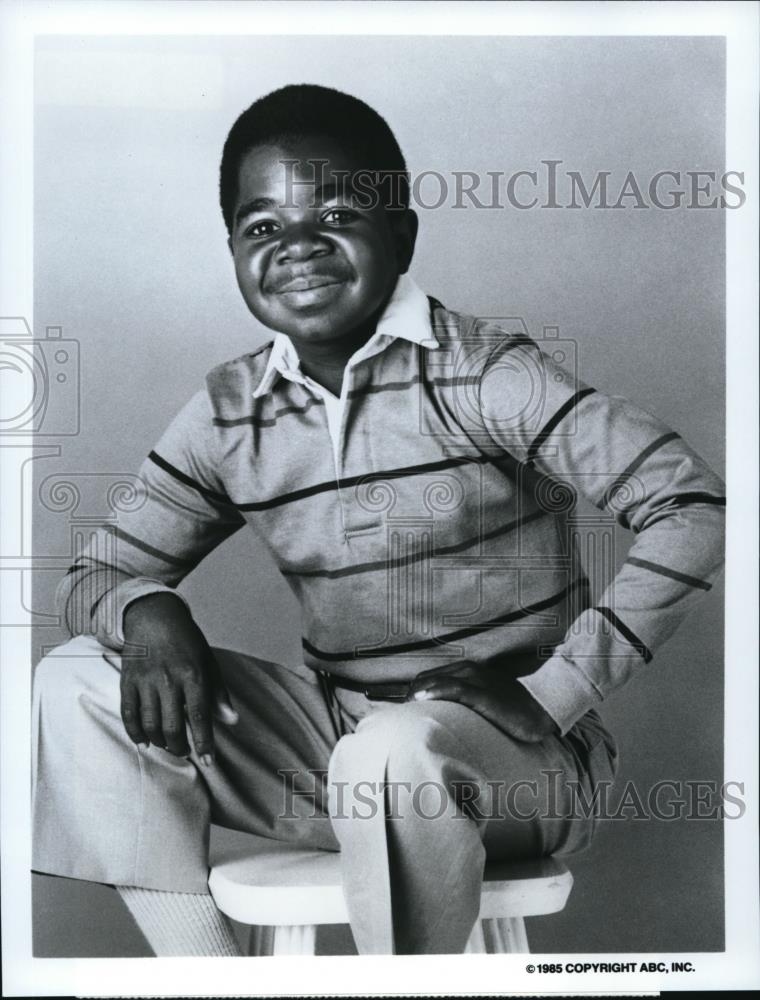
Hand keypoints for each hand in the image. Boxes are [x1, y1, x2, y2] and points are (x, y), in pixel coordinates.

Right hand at [117, 593, 237, 763]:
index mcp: (194, 675)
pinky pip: (128, 714)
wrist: (155, 617)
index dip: (204, 743)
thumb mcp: (209, 663)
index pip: (200, 716)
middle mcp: (169, 679)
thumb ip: (219, 695)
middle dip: (180, 746)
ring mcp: (146, 681)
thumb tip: (233, 721)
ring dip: (159, 742)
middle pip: (173, 726)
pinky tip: (144, 741)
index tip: (208, 761)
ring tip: (168, 744)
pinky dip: (135, 732)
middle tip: (184, 750)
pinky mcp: (127, 681)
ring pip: (150, 724)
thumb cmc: (187, 642)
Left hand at [406, 659, 558, 742]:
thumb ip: (462, 704)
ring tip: (406, 712)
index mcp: (465, 671)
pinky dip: (436, 692)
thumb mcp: (482, 701)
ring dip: (417, 695)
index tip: (400, 709)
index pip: (427, 677)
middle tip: (402, 717)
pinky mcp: (484, 694)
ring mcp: (476, 681)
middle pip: (425, 679)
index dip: (411, 693)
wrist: (541, 708)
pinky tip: (424, 700)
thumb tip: (440, 719)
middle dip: (409, 696)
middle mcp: (468, 671)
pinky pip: (455, 689)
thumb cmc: (511, 709)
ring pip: (436, 681)